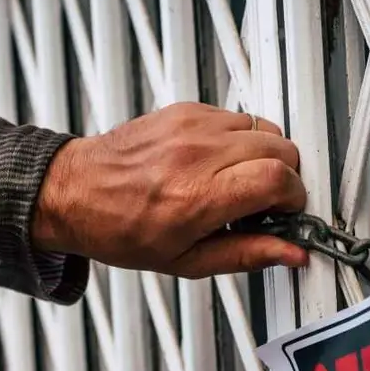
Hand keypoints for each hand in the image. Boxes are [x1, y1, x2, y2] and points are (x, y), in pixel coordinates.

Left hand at [33, 102, 308, 277]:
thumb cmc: (121, 230)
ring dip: (264, 156)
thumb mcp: (187, 261)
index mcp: (197, 198)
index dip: (293, 198)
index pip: (277, 180)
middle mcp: (196, 155)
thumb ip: (246, 254)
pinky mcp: (185, 109)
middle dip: (284, 178)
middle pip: (280, 149)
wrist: (76, 193)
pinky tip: (218, 163)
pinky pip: (236, 117)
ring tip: (238, 182)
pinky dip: (239, 140)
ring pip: (264, 128)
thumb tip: (290, 254)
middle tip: (264, 202)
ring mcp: (190, 126)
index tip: (286, 213)